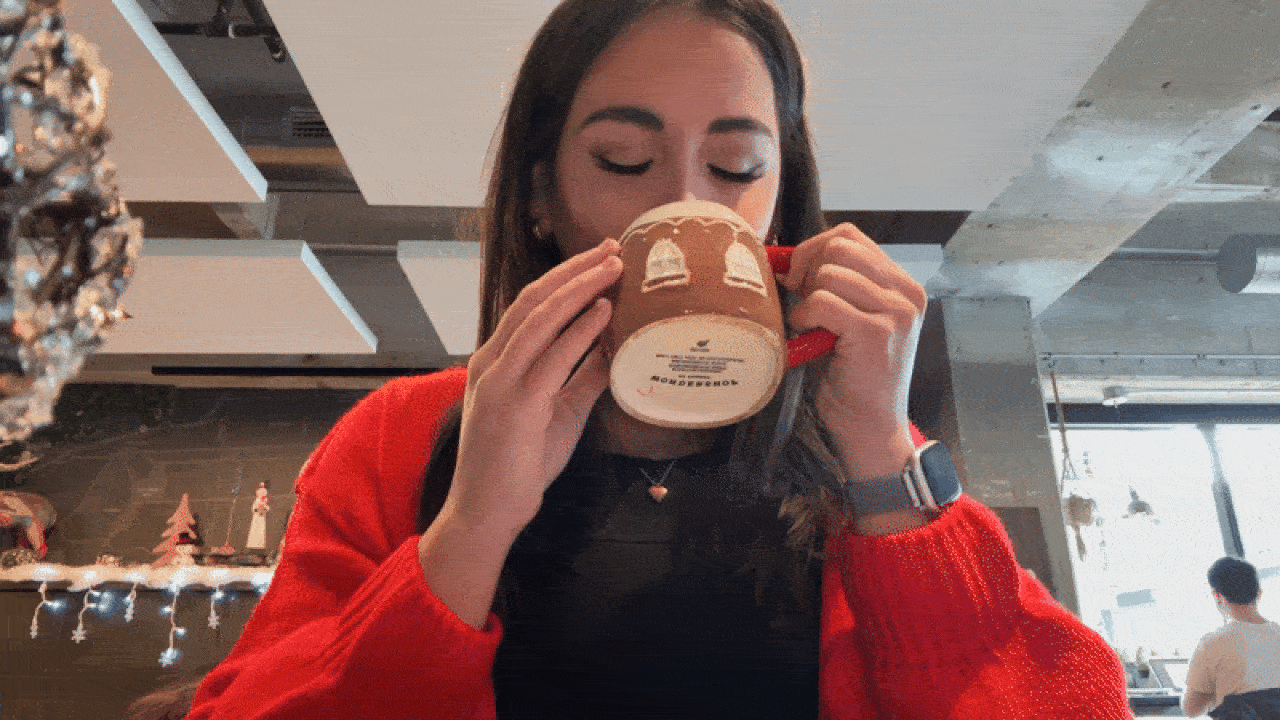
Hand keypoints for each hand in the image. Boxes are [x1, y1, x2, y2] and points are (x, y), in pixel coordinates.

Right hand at [449, 237, 622, 531]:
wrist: (488, 513)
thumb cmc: (520, 466)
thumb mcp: (561, 412)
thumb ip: (582, 378)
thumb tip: (615, 350)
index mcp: (495, 361)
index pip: (531, 306)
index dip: (566, 278)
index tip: (600, 260)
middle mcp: (490, 362)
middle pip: (534, 299)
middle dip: (575, 270)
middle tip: (612, 248)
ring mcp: (499, 380)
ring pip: (540, 317)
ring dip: (580, 288)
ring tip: (613, 268)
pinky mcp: (514, 404)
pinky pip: (552, 356)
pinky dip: (579, 330)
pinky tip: (603, 312)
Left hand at [779, 223, 926, 479]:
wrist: (870, 428)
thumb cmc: (851, 376)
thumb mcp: (850, 319)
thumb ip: (835, 286)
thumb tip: (785, 258)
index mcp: (902, 285)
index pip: (850, 236)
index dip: (813, 251)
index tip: (799, 281)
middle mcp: (906, 293)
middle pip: (840, 245)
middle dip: (807, 269)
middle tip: (801, 302)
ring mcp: (896, 312)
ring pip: (830, 272)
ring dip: (807, 298)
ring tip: (811, 326)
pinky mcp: (876, 333)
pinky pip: (823, 302)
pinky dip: (805, 316)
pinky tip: (810, 337)